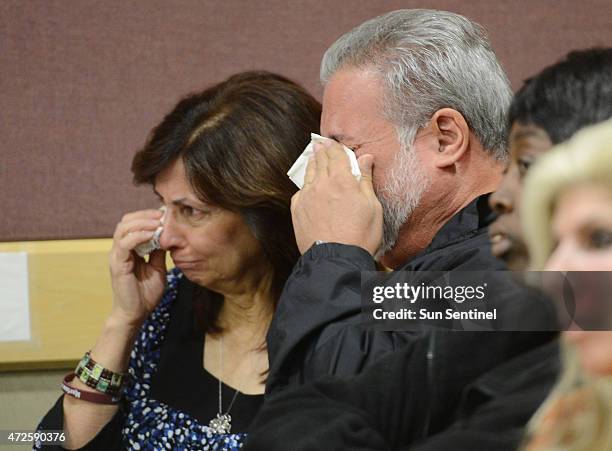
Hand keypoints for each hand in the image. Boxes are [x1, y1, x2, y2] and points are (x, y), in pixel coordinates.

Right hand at [108, 209, 166, 327]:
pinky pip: (125, 243)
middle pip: (126, 221)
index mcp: (129, 249)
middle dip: (145, 215)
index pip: (133, 223)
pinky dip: (138, 235)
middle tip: (162, 215)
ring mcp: (117, 256)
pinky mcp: (118, 264)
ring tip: (158, 222)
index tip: (165, 214)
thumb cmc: (146, 293)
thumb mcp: (158, 267)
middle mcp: (120, 250)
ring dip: (142, 222)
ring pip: (123, 228)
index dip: (148, 216)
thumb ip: (159, 252)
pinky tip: (152, 234)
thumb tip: (168, 235)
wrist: (137, 313)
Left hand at [290, 140, 382, 254]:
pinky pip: (301, 191)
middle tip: (318, 142)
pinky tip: (307, 184)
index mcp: (342, 180)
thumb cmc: (360, 235)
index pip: (336, 155)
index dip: (334, 146)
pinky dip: (305, 184)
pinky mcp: (297, 211)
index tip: (331, 140)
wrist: (335, 259)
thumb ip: (365, 180)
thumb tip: (366, 157)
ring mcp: (306, 197)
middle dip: (320, 150)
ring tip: (313, 156)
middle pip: (320, 161)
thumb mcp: (372, 206)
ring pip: (308, 174)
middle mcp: (321, 184)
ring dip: (311, 163)